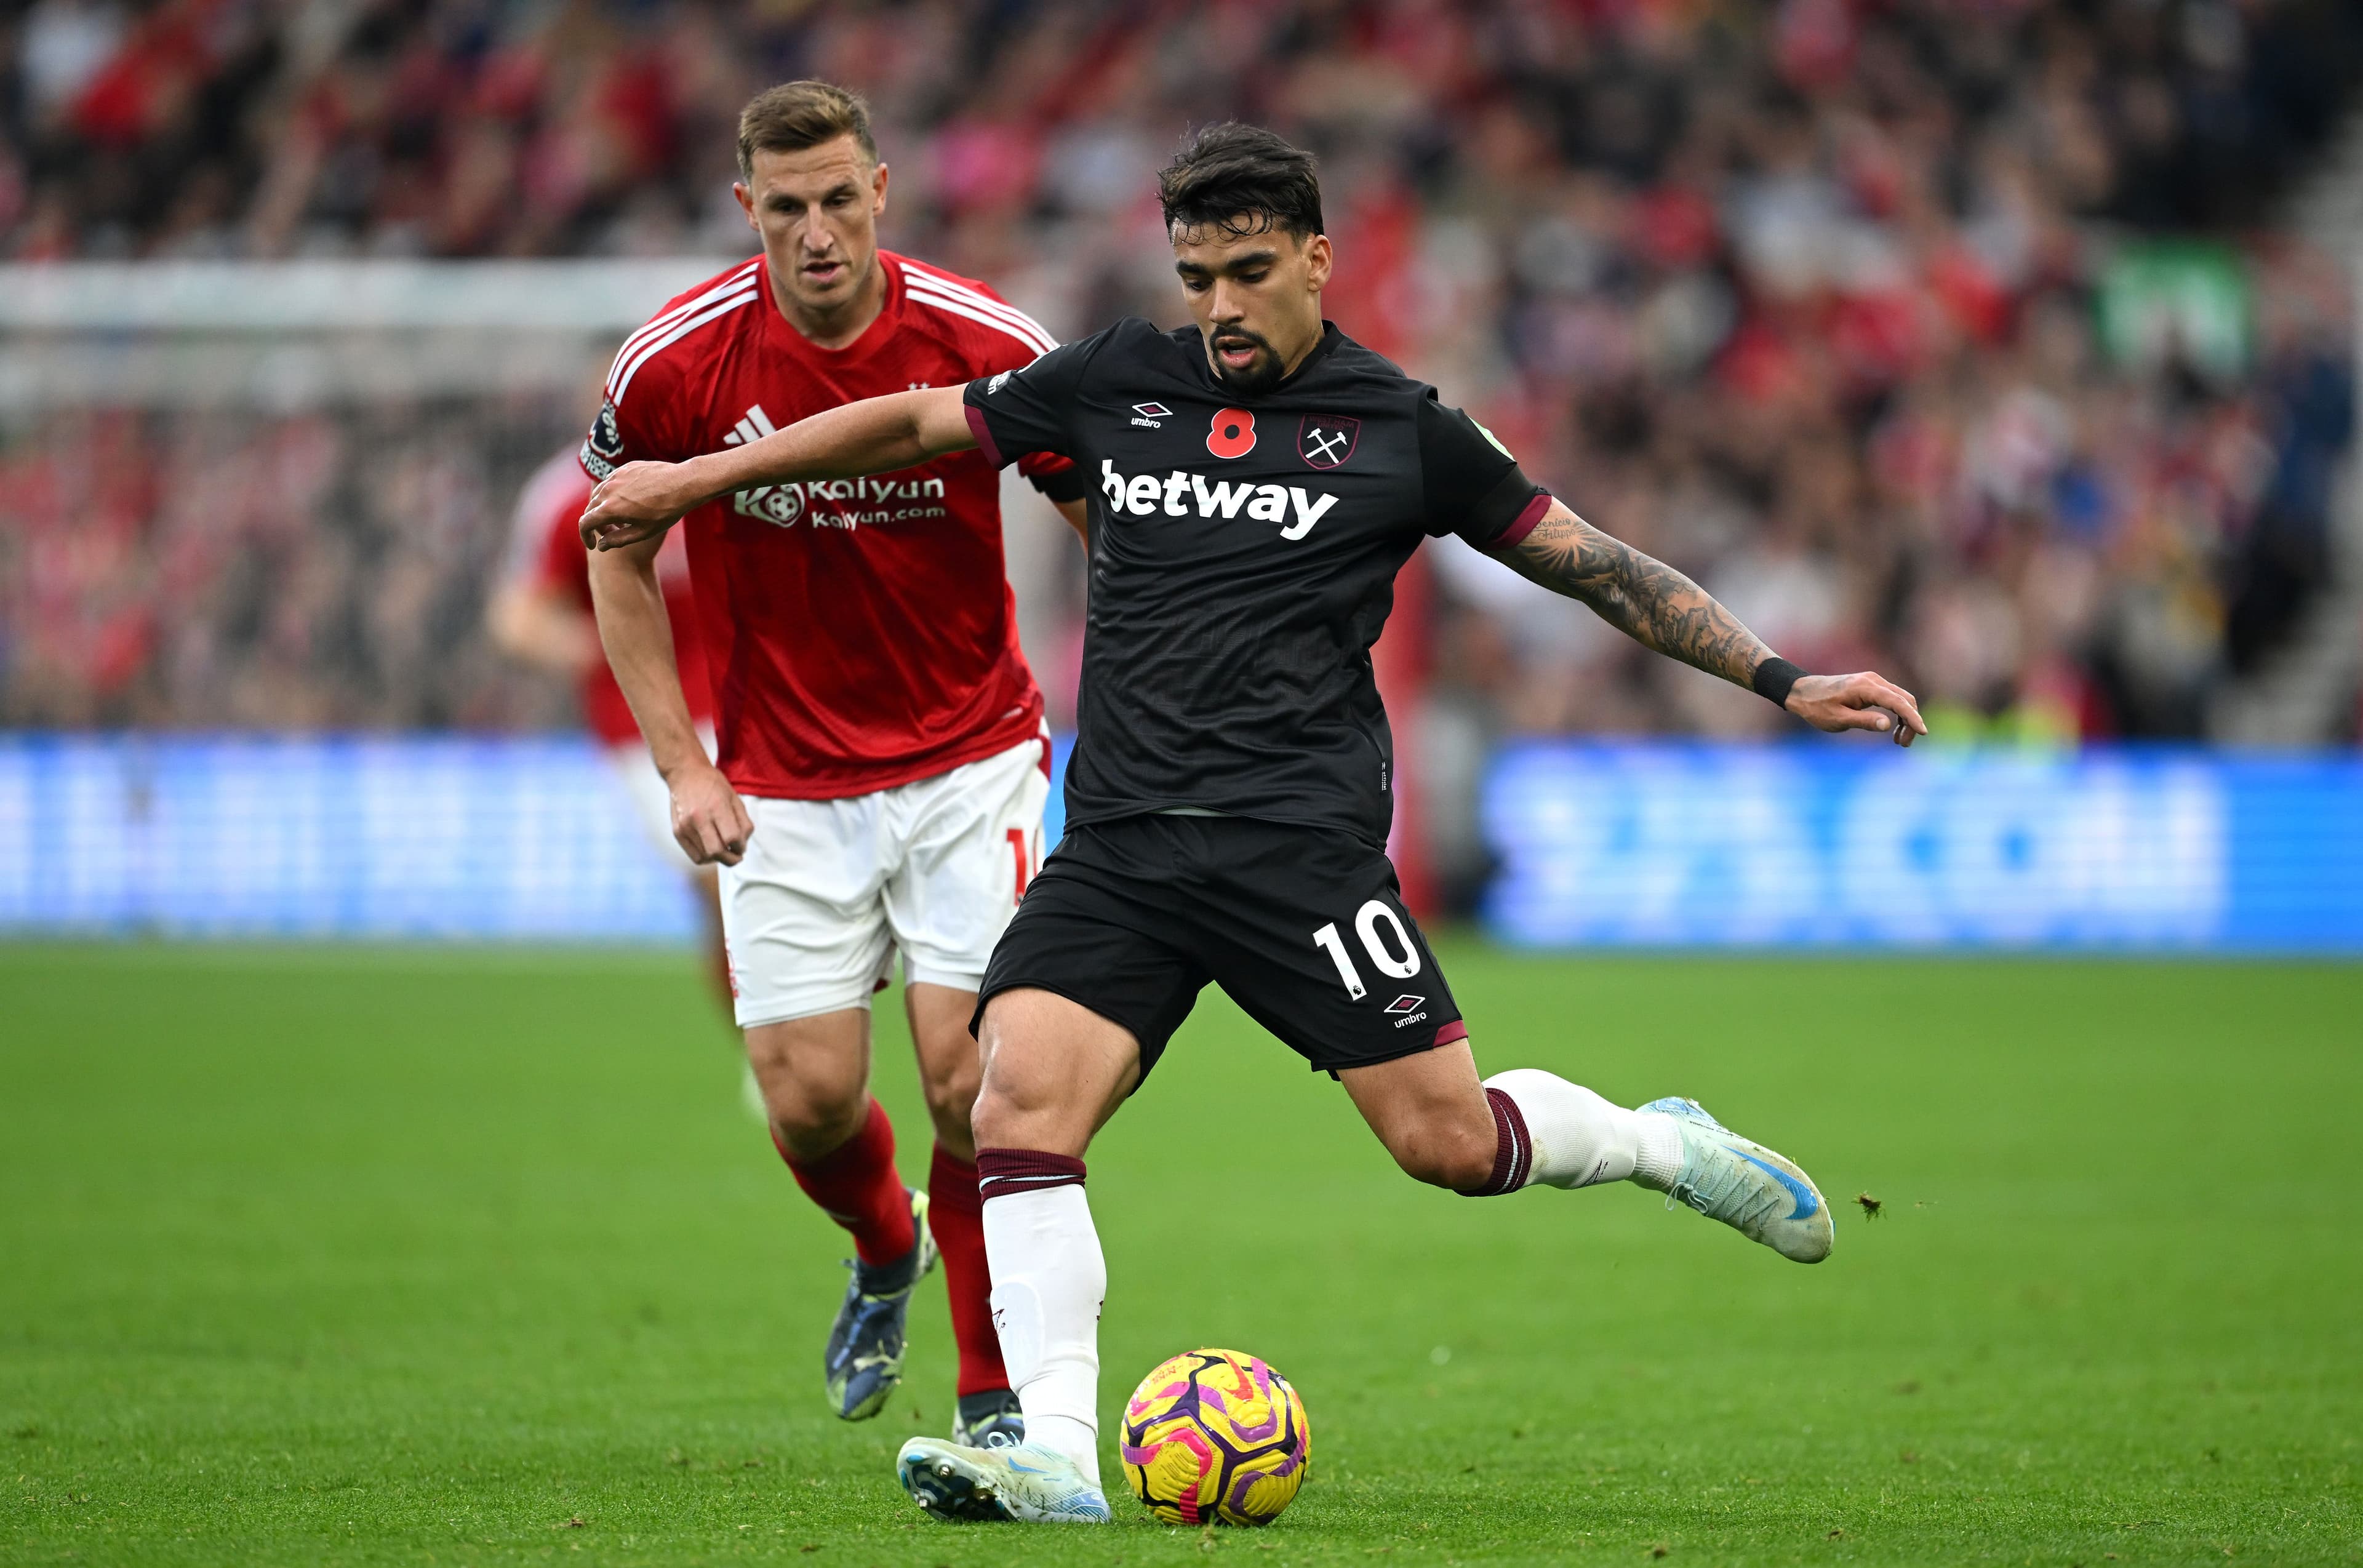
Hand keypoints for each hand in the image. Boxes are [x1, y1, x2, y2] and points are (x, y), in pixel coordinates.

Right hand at [580, 461, 698, 551]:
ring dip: (603, 508)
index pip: (585, 523)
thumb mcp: (643, 532)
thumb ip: (618, 540)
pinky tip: (628, 502)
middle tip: (612, 532)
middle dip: (597, 524)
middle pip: (591, 509)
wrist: (683, 483)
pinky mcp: (625, 468)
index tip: (594, 544)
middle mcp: (609, 490)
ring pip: (599, 494)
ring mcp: (616, 476)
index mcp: (611, 508)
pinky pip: (611, 482)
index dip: (585, 536)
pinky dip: (612, 495)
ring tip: (622, 518)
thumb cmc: (666, 511)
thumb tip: (601, 545)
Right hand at [667, 758, 753, 865]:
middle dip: (731, 859)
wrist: (685, 773)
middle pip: (717, 852)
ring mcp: (686, 826)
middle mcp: (699, 818)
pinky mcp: (677, 832)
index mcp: (716, 807)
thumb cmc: (713, 784)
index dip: (740, 847)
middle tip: (737, 856)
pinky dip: (706, 858)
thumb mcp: (734, 797)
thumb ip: (743, 822)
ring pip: (705, 857)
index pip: (731, 838)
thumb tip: (742, 845)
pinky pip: (694, 856)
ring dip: (719, 859)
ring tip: (725, 851)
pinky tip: (712, 851)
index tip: (742, 846)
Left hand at [1786, 672, 1926, 746]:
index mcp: (1866, 687)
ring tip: (1900, 741)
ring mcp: (1872, 681)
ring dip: (1905, 718)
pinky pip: (1891, 698)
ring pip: (1900, 698)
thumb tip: (1888, 724)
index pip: (1898, 702)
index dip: (1912, 718)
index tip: (1923, 732)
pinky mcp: (1870, 686)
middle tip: (1905, 744)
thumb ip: (1863, 721)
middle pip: (1904, 699)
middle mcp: (1873, 680)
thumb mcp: (1838, 719)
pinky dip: (1896, 713)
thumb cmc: (1817, 707)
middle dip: (1910, 721)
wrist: (1802, 692)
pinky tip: (1892, 729)